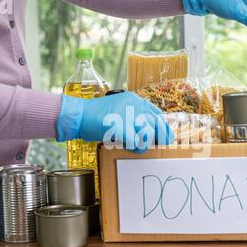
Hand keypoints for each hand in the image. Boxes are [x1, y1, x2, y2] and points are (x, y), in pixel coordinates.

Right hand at [56, 92, 172, 152]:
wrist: (78, 115)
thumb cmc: (97, 116)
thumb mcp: (119, 110)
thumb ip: (134, 116)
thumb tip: (149, 130)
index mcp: (134, 99)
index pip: (156, 112)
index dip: (163, 125)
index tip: (167, 135)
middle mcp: (132, 105)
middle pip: (155, 123)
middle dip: (160, 136)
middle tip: (161, 143)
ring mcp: (126, 115)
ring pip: (147, 133)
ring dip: (143, 143)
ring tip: (136, 146)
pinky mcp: (119, 126)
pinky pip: (134, 141)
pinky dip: (132, 146)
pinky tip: (127, 146)